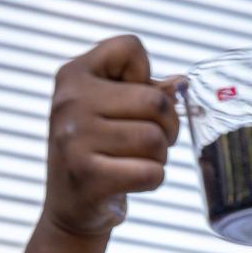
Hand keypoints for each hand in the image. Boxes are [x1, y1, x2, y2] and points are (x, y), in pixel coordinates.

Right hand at [45, 34, 181, 235]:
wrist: (71, 205)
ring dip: (159, 156)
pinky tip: (133, 180)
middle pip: (156, 101)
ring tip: (137, 160)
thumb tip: (182, 84)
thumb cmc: (99, 149)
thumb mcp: (111, 110)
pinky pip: (151, 172)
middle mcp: (69, 101)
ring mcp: (74, 138)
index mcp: (74, 74)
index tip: (130, 101)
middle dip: (166, 125)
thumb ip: (145, 90)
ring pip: (155, 139)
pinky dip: (153, 179)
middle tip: (150, 140)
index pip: (130, 47)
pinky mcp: (87, 176)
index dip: (145, 75)